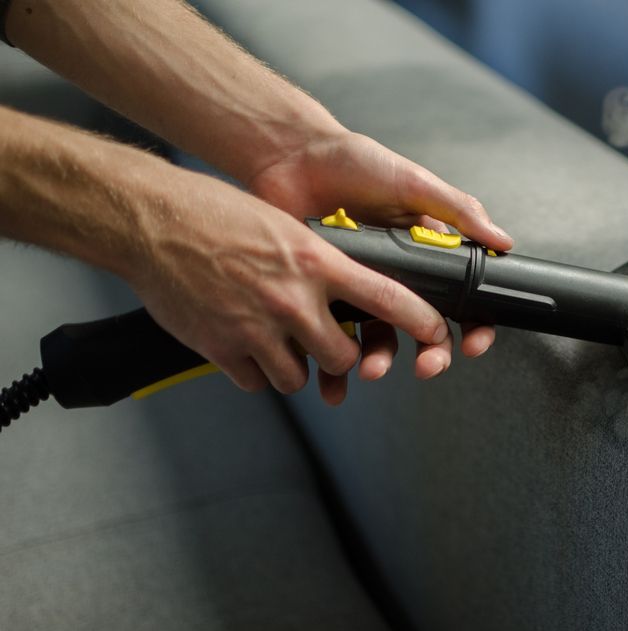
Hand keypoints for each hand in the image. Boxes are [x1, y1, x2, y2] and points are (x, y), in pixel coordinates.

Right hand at [128, 165, 457, 405]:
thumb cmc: (214, 214)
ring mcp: (258, 327)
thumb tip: (345, 287)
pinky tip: (248, 349)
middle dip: (342, 358)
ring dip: (296, 368)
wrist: (151, 220)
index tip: (438, 334)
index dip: (421, 323)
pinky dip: (258, 373)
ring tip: (280, 345)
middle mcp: (293, 299)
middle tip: (329, 347)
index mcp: (316, 262)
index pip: (388, 298)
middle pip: (344, 356)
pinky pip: (258, 382)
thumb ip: (318, 262)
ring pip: (300, 378)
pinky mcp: (223, 348)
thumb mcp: (283, 227)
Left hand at [247, 128, 513, 402]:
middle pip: (425, 329)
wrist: (289, 157)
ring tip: (370, 369)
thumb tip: (503, 241)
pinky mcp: (324, 297)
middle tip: (428, 366)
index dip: (474, 325)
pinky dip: (331, 366)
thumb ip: (458, 210)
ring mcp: (361, 289)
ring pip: (380, 340)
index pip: (463, 298)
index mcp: (427, 253)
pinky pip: (332, 337)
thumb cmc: (354, 162)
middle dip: (433, 354)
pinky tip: (330, 379)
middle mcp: (398, 277)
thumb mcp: (413, 183)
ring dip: (380, 362)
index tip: (473, 343)